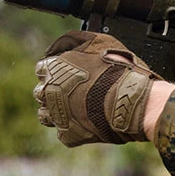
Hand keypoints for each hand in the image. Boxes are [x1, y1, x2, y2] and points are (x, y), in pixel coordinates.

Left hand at [33, 31, 161, 146]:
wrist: (132, 102)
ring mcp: (56, 115)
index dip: (58, 70)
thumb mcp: (100, 42)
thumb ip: (77, 41)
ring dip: (59, 111)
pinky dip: (74, 128)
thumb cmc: (120, 71)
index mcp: (53, 68)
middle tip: (77, 92)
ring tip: (79, 109)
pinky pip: (64, 132)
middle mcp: (48, 92)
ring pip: (46, 114)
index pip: (43, 69)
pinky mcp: (68, 135)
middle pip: (42, 92)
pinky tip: (87, 122)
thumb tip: (66, 43)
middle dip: (56, 91)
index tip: (70, 73)